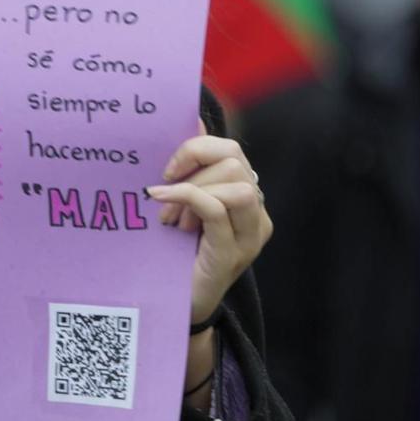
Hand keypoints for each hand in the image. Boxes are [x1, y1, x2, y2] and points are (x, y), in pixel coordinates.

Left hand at [148, 129, 270, 326]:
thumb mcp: (181, 203)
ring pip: (235, 185)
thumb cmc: (175, 252)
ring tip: (168, 215)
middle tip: (162, 195)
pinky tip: (163, 204)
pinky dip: (187, 198)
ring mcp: (249, 237)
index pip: (234, 151)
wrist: (171, 304)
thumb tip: (192, 116)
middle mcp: (257, 216)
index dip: (198, 148)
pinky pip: (216, 210)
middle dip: (192, 170)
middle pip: (236, 163)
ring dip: (193, 190)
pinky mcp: (232, 254)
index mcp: (247, 199)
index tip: (168, 168)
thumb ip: (191, 166)